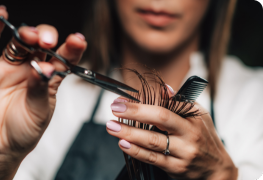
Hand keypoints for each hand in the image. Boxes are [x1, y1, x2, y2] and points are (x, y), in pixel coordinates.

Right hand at [0, 5, 85, 179]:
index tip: (78, 40)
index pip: (62, 58)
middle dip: (46, 38)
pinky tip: (0, 14)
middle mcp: (30, 68)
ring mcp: (9, 67)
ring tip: (31, 35)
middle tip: (48, 42)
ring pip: (19, 42)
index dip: (71, 48)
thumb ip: (40, 88)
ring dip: (26, 33)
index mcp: (49, 78)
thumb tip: (43, 68)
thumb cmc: (24, 130)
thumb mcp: (39, 112)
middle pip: (40, 44)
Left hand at [107, 98, 237, 178]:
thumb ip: (178, 102)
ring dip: (129, 133)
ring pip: (153, 141)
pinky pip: (153, 158)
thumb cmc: (203, 137)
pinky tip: (123, 144)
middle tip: (115, 109)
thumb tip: (163, 88)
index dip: (142, 102)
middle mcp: (189, 134)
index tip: (122, 100)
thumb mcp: (197, 116)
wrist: (216, 169)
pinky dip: (136, 151)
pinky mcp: (176, 167)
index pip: (166, 105)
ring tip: (112, 127)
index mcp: (192, 118)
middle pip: (160, 119)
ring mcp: (183, 152)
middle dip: (135, 113)